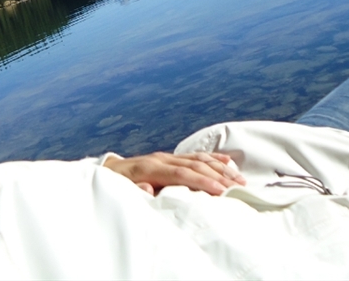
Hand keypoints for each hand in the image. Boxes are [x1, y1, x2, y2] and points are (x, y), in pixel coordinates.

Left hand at [103, 151, 245, 195]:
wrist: (108, 173)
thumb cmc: (116, 187)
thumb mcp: (121, 192)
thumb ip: (136, 191)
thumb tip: (147, 187)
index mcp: (150, 169)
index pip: (182, 174)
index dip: (202, 182)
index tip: (221, 191)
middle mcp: (161, 159)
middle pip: (195, 165)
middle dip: (219, 176)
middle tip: (238, 188)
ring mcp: (167, 156)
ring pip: (199, 159)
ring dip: (221, 168)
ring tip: (239, 179)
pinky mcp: (171, 157)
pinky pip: (196, 155)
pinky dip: (214, 158)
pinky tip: (228, 162)